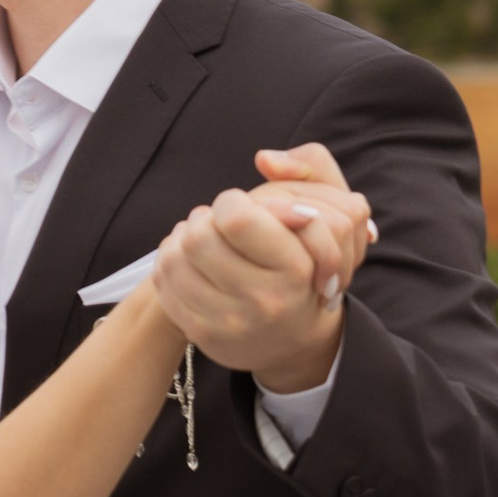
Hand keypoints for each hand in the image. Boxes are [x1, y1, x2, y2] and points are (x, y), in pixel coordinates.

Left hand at [150, 150, 374, 392]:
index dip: (230, 203)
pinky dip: (171, 264)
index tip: (238, 209)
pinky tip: (191, 264)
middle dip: (203, 221)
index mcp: (296, 269)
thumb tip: (264, 159)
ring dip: (183, 240)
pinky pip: (165, 284)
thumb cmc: (307, 264)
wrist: (293, 338)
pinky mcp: (203, 334)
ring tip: (203, 242)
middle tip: (217, 226)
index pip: (235, 218)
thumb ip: (309, 170)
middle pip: (198, 237)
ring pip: (174, 258)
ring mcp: (230, 323)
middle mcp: (264, 301)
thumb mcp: (332, 212)